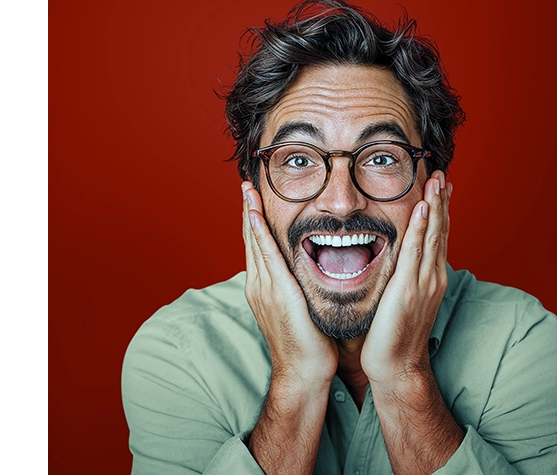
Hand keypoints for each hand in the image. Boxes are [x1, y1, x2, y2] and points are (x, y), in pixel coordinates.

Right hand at [242, 182, 336, 385]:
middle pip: (250, 240)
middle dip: (247, 211)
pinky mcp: (275, 291)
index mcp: (265, 288)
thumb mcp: (302, 308)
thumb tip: (310, 271)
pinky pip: (265, 255)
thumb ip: (299, 287)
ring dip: (250, 214)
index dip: (254, 221)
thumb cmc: (309, 344)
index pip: (258, 246)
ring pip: (254, 243)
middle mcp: (259, 284)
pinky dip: (258, 233)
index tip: (254, 198)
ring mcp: (264, 288)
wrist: (304, 370)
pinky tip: (255, 215)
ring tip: (247, 190)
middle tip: (246, 184)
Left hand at [361, 171, 450, 383]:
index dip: (439, 211)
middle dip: (441, 201)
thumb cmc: (392, 335)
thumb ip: (400, 277)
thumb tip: (394, 260)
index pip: (436, 237)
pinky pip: (416, 253)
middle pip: (440, 231)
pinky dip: (421, 229)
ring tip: (436, 181)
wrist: (396, 365)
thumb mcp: (398, 298)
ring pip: (432, 236)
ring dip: (435, 207)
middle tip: (442, 174)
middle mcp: (431, 276)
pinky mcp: (409, 289)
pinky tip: (422, 210)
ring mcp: (423, 282)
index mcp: (429, 278)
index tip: (440, 187)